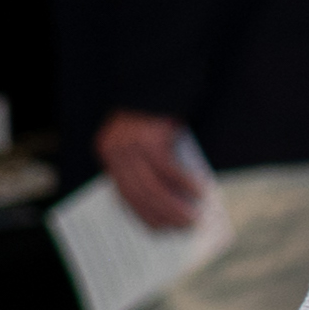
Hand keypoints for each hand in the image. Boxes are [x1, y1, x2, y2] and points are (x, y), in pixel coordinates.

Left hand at [96, 111, 209, 230]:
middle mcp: (114, 152)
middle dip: (162, 215)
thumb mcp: (145, 141)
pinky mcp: (150, 139)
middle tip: (183, 229)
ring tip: (193, 217)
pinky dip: (186, 182)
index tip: (159, 231)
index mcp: (108, 154)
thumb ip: (148, 166)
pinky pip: (169, 169)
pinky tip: (201, 191)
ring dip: (175, 205)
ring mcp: (131, 146)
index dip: (142, 215)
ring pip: (152, 187)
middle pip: (138, 194)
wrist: (156, 78)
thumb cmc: (154, 113)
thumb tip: (172, 200)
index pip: (123, 195)